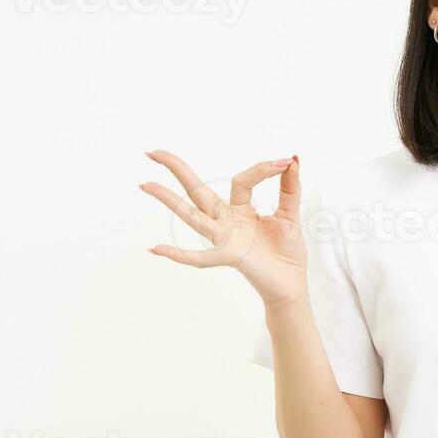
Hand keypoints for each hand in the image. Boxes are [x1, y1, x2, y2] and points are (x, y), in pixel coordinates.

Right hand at [140, 150, 307, 307]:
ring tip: (145, 184)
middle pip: (197, 191)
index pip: (241, 180)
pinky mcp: (228, 257)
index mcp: (240, 210)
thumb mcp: (290, 214)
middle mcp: (226, 222)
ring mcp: (224, 239)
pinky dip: (178, 254)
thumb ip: (290, 188)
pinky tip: (155, 249)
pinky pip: (199, 257)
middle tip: (153, 152)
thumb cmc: (287, 253)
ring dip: (168, 200)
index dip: (263, 169)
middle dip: (177, 170)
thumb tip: (292, 159)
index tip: (286, 161)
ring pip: (191, 216)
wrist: (292, 285)